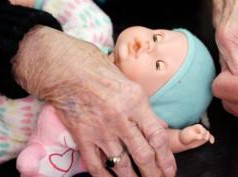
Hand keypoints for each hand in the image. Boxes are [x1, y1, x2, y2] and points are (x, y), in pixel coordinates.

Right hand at [13, 26, 175, 176]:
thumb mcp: (131, 87)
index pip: (157, 137)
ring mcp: (100, 130)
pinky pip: (96, 165)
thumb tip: (162, 128)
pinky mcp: (82, 137)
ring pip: (121, 165)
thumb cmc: (102, 74)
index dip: (166, 158)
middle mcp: (120, 119)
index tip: (170, 170)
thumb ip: (147, 110)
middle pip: (142, 155)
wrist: (67, 71)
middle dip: (153, 173)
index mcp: (136, 103)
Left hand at [179, 124, 214, 147]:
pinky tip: (212, 142)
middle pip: (206, 132)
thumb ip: (197, 136)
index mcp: (198, 126)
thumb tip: (202, 137)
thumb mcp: (191, 135)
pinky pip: (210, 138)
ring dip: (210, 138)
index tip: (200, 137)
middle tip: (205, 139)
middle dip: (206, 135)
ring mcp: (204, 134)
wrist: (184, 141)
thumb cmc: (186, 136)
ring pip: (209, 135)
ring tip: (209, 141)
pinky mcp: (204, 138)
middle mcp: (202, 129)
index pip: (202, 130)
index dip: (202, 133)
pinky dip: (212, 139)